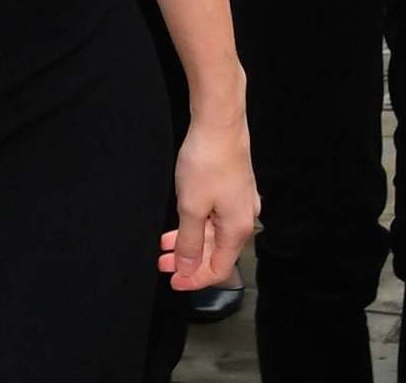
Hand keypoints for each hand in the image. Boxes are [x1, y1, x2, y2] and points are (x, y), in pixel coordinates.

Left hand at [160, 107, 257, 291]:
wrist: (219, 123)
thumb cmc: (206, 165)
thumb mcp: (191, 207)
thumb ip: (190, 242)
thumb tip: (189, 270)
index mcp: (237, 230)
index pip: (219, 268)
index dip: (195, 279)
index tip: (171, 282)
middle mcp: (244, 219)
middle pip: (217, 252)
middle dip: (188, 261)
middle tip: (161, 264)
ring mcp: (240, 202)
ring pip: (214, 233)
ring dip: (189, 241)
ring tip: (163, 245)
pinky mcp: (233, 187)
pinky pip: (214, 217)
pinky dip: (195, 224)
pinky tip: (179, 222)